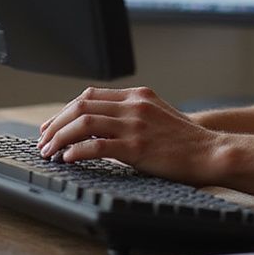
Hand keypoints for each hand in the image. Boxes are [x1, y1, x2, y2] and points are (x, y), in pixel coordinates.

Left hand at [37, 86, 226, 184]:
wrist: (210, 152)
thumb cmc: (185, 140)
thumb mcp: (156, 116)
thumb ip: (131, 115)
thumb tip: (98, 128)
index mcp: (137, 95)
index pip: (90, 95)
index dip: (66, 110)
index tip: (52, 125)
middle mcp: (134, 105)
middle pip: (81, 106)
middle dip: (56, 123)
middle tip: (43, 140)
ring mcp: (135, 125)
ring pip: (83, 123)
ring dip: (60, 137)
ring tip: (49, 151)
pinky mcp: (136, 147)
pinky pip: (97, 146)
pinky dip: (76, 151)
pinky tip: (68, 159)